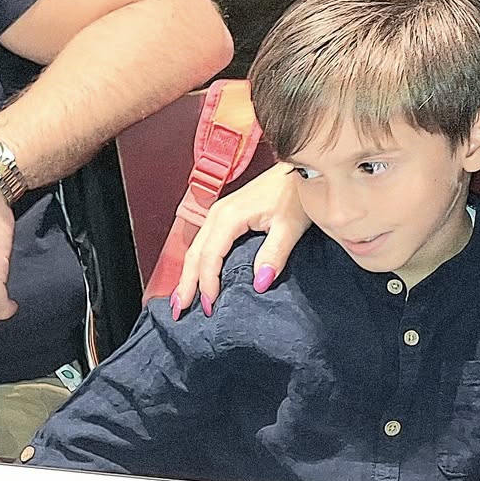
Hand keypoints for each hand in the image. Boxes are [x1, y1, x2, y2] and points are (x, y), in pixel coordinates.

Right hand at [170, 165, 307, 318]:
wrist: (300, 168)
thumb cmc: (297, 194)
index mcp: (229, 217)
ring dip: (189, 274)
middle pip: (194, 254)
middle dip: (186, 284)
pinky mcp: (226, 214)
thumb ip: (274, 254)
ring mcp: (219, 213)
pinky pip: (205, 242)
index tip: (209, 307)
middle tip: (180, 311)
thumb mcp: (290, 226)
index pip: (209, 258)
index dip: (207, 284)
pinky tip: (198, 276)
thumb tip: (259, 283)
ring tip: (183, 300)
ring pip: (196, 248)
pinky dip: (198, 262)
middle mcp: (217, 214)